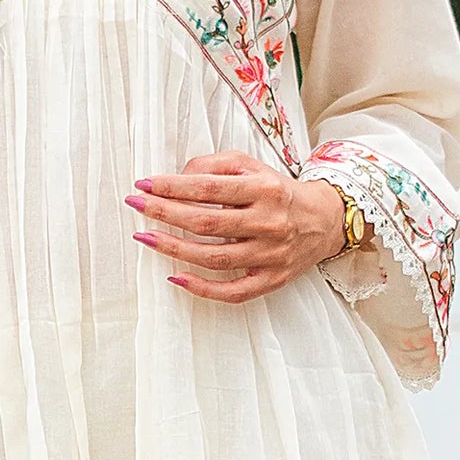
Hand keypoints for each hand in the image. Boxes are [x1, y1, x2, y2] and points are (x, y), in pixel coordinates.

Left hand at [127, 153, 346, 301]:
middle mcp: (269, 222)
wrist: (323, 221)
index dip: (172, 187)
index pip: (209, 188)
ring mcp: (270, 255)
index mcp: (264, 189)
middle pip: (207, 222)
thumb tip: (177, 178)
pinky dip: (201, 289)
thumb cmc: (277, 192)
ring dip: (173, 249)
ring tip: (145, 237)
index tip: (144, 185)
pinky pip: (232, 292)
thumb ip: (214, 166)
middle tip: (135, 206)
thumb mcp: (251, 167)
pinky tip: (175, 277)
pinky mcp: (271, 280)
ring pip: (214, 258)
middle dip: (164, 213)